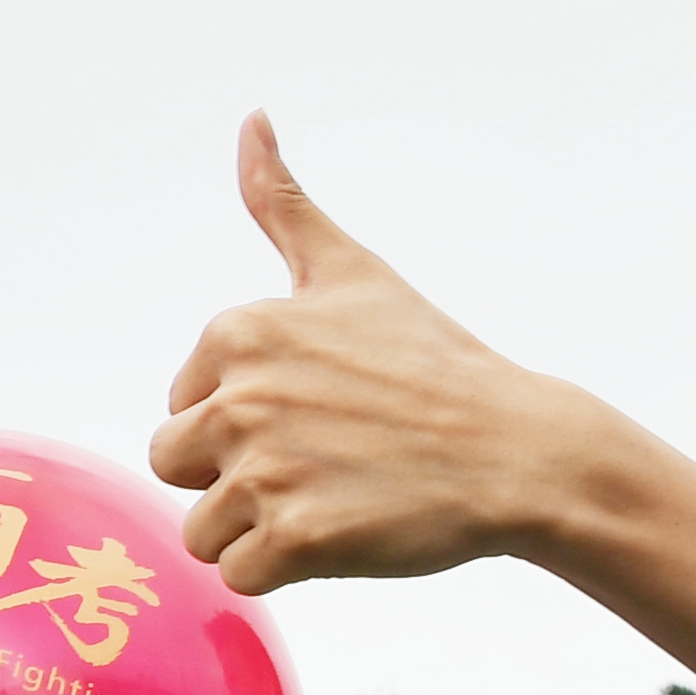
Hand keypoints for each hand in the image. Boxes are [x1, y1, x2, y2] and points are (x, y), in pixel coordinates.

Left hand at [148, 113, 603, 594]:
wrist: (519, 450)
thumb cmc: (433, 363)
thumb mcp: (351, 272)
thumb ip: (281, 204)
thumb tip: (250, 117)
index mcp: (237, 331)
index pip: (181, 405)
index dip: (240, 422)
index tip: (313, 413)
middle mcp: (238, 395)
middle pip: (176, 466)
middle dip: (234, 478)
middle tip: (318, 464)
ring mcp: (266, 471)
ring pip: (203, 530)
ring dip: (259, 530)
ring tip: (333, 499)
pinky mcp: (295, 540)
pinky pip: (239, 576)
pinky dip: (283, 571)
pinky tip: (341, 536)